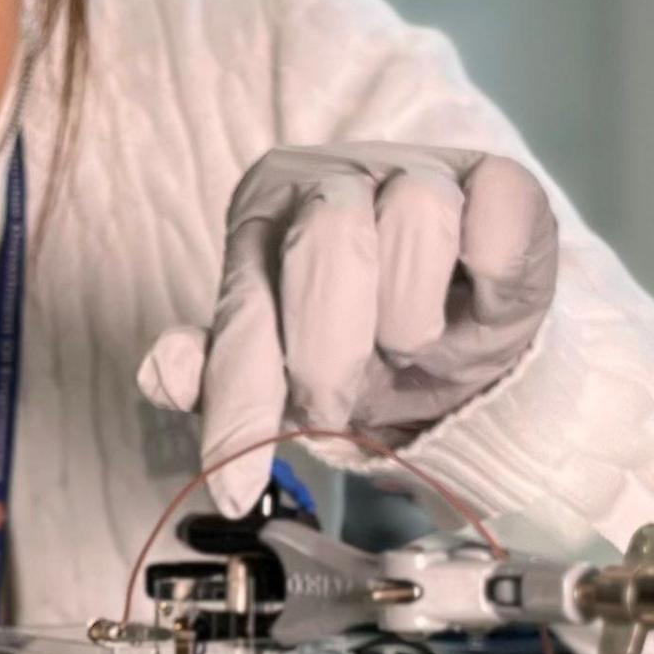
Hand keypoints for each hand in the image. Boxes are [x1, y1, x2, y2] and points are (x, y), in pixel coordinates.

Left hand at [138, 143, 557, 515]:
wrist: (469, 335)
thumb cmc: (364, 345)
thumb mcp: (290, 372)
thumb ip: (224, 374)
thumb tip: (161, 375)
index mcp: (262, 216)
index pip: (246, 307)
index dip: (245, 398)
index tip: (238, 485)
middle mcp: (328, 178)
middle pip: (327, 244)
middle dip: (334, 351)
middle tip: (342, 400)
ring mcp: (414, 169)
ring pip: (415, 217)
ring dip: (415, 315)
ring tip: (412, 338)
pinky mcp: (493, 177)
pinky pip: (493, 211)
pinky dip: (488, 269)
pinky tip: (476, 293)